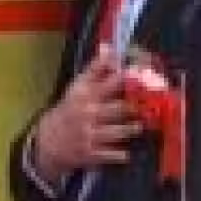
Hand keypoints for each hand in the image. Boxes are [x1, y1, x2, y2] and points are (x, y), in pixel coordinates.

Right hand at [33, 44, 141, 181]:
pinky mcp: (91, 153)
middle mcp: (88, 112)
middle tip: (151, 105)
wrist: (49, 141)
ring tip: (141, 125)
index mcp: (86, 93)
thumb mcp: (78, 86)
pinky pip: (113, 154)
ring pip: (119, 131)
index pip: (111, 81)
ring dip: (133, 128)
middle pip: (119, 108)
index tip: (145, 75)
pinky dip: (122, 153)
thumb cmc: (71, 109)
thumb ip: (96, 67)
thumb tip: (109, 46)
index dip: (131, 78)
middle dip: (137, 107)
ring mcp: (89, 134)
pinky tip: (128, 150)